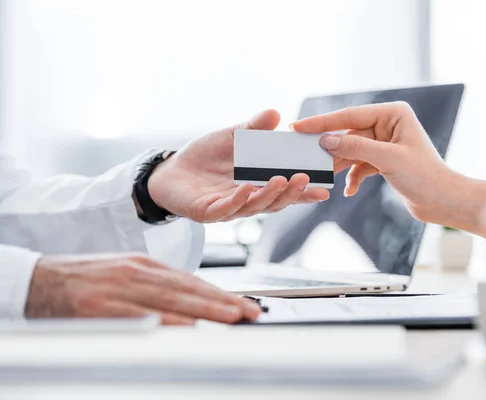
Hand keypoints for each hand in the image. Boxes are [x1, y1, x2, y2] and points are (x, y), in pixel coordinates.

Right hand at [25, 253, 261, 324]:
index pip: (190, 281)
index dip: (219, 293)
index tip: (243, 303)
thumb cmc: (86, 279)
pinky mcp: (102, 306)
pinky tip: (187, 326)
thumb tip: (190, 304)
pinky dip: (166, 320)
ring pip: (171, 300)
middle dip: (222, 301)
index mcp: (144, 265)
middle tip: (249, 311)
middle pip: (188, 289)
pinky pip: (140, 315)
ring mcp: (120, 288)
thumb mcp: (125, 274)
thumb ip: (156, 287)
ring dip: (205, 309)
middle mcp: (137, 273)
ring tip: (232, 317)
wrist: (40, 280)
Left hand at [147, 110, 329, 222]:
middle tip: (305, 179)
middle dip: (291, 193)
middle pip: (274, 202)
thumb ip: (253, 129)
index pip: (284, 191)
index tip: (324, 189)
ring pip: (253, 207)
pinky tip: (247, 187)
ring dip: (268, 195)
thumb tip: (276, 114)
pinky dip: (238, 199)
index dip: (304, 193)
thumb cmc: (205, 156)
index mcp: (257, 185)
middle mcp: (246, 200)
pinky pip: (225, 208)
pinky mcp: (207, 212)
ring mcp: (227, 208)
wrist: (170, 170)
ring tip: (281, 180)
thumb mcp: (232, 137)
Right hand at [292, 102, 457, 221]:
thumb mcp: (387, 159)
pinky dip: (353, 177)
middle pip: (349, 133)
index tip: (298, 125)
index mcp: (393, 113)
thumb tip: (326, 141)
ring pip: (352, 151)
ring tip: (326, 176)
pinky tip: (349, 190)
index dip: (323, 122)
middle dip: (331, 148)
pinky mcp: (384, 160)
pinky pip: (360, 165)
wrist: (443, 202)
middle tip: (306, 155)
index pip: (350, 116)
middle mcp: (388, 124)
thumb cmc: (425, 176)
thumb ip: (355, 148)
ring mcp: (385, 143)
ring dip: (341, 166)